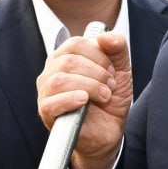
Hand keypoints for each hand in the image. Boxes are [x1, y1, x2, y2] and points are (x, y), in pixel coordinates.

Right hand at [39, 31, 130, 168]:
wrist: (108, 132)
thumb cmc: (109, 100)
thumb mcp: (121, 70)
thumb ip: (117, 48)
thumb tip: (106, 36)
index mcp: (66, 57)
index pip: (76, 44)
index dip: (98, 55)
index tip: (112, 70)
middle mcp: (52, 71)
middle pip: (68, 61)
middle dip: (96, 72)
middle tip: (110, 86)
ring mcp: (46, 92)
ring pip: (59, 80)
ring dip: (89, 86)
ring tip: (103, 96)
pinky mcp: (46, 112)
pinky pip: (51, 102)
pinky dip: (70, 99)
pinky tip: (84, 101)